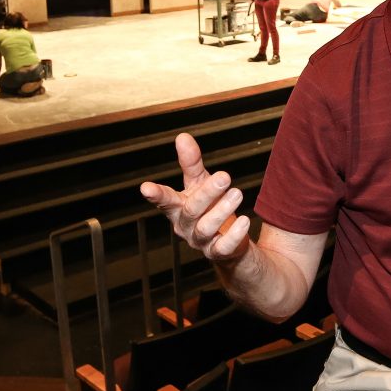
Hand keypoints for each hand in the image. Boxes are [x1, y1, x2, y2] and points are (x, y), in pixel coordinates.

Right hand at [140, 133, 251, 261]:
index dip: (156, 194)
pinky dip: (234, 234)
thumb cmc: (209, 207)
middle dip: (207, 193)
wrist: (228, 242)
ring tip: (237, 193)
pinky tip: (244, 221)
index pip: (165, 200)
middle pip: (191, 210)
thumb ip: (191, 163)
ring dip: (222, 210)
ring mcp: (200, 241)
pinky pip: (223, 247)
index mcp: (178, 207)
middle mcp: (185, 226)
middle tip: (225, 176)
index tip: (145, 187)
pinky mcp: (218, 253)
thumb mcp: (199, 183)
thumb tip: (182, 136)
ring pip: (206, 227)